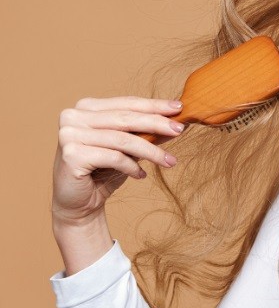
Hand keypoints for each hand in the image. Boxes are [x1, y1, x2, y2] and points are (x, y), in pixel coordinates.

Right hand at [52, 96, 184, 227]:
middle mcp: (73, 117)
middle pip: (126, 118)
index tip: (179, 108)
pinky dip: (132, 167)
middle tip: (180, 130)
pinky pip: (113, 157)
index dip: (154, 105)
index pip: (126, 103)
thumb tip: (176, 122)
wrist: (78, 204)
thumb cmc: (102, 172)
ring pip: (122, 139)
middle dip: (157, 123)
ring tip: (170, 161)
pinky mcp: (72, 155)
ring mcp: (70, 134)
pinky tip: (141, 175)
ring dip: (151, 151)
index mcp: (86, 108)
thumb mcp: (127, 148)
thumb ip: (145, 133)